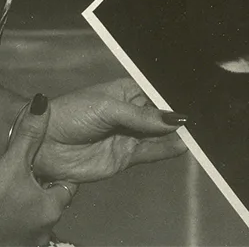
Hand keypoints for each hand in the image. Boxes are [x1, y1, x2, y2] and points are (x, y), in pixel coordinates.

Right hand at [0, 94, 76, 246]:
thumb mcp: (13, 161)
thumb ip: (30, 133)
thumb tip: (43, 104)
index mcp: (51, 207)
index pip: (67, 188)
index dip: (58, 176)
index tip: (48, 168)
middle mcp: (46, 230)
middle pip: (52, 206)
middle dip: (42, 193)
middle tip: (27, 179)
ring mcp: (30, 244)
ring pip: (37, 222)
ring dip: (29, 210)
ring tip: (13, 196)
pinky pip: (21, 234)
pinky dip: (16, 224)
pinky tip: (2, 213)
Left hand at [34, 78, 187, 185]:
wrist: (45, 143)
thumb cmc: (72, 113)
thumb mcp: (107, 108)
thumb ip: (141, 117)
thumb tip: (175, 118)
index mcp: (125, 91)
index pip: (154, 92)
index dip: (171, 97)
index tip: (194, 98)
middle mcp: (130, 113)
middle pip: (159, 115)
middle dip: (177, 117)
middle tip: (203, 119)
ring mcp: (128, 136)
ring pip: (157, 135)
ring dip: (175, 135)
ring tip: (198, 135)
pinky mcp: (124, 158)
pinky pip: (149, 154)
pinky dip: (165, 151)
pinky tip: (183, 148)